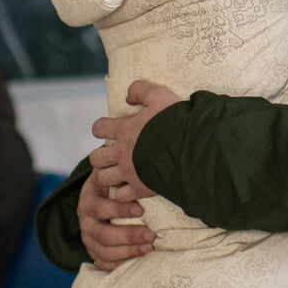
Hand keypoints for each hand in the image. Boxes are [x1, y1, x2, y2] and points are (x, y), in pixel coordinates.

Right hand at [78, 174, 154, 271]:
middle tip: (151, 234)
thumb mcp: (112, 174)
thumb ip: (121, 172)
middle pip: (104, 234)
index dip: (119, 210)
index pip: (100, 208)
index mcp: (88, 201)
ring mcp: (88, 239)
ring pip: (104, 252)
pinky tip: (137, 259)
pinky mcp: (93, 251)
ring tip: (149, 247)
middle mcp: (85, 222)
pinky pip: (103, 264)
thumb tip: (144, 165)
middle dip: (128, 235)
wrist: (98, 196)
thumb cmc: (111, 184)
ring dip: (128, 251)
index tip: (141, 209)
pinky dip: (120, 264)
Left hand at [88, 80, 183, 200]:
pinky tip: (133, 189)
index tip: (110, 130)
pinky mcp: (140, 188)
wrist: (191, 148)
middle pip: (96, 158)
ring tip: (120, 174)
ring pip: (103, 179)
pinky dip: (124, 194)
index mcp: (124, 130)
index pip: (99, 128)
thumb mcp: (159, 95)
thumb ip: (140, 90)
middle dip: (101, 158)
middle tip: (114, 156)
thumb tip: (128, 97)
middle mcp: (122, 152)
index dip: (101, 129)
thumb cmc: (176, 121)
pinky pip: (121, 196)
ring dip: (109, 176)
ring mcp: (129, 172)